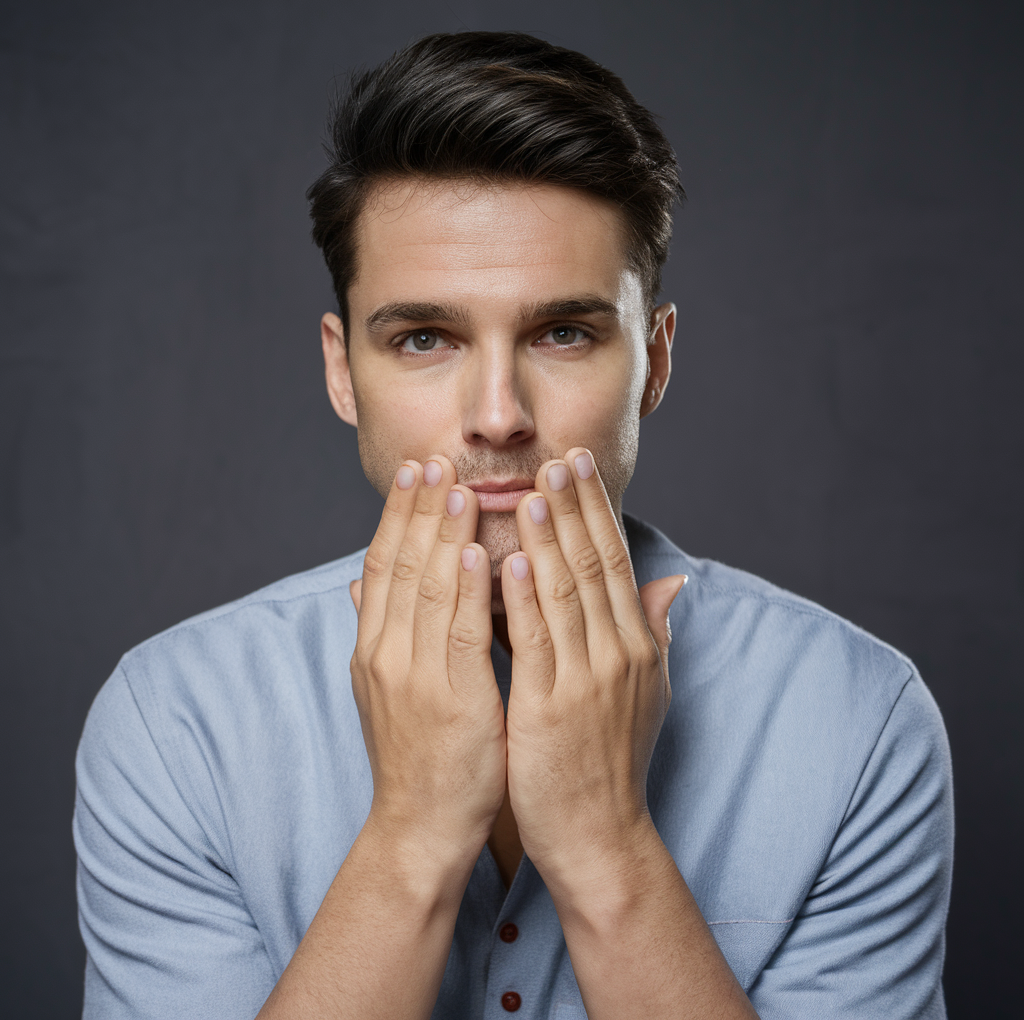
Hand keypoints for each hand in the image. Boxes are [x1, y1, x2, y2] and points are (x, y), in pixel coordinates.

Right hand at [350, 457, 506, 864]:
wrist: (419, 825)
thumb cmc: (416, 753)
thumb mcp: (384, 686)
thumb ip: (379, 629)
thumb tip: (361, 582)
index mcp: (373, 646)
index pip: (383, 564)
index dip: (398, 515)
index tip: (416, 472)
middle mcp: (385, 653)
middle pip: (400, 565)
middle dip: (418, 509)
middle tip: (434, 459)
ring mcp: (414, 676)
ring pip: (427, 589)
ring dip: (442, 534)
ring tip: (458, 487)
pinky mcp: (451, 699)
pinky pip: (459, 635)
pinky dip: (468, 591)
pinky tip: (478, 552)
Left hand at [500, 448, 685, 887]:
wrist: (598, 831)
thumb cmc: (611, 757)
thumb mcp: (647, 690)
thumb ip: (655, 631)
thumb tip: (674, 581)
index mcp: (636, 646)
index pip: (615, 560)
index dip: (597, 511)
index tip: (580, 467)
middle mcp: (619, 654)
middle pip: (594, 566)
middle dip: (576, 508)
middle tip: (558, 457)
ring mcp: (587, 680)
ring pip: (566, 595)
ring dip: (549, 540)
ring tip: (533, 493)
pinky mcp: (551, 707)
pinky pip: (536, 643)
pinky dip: (523, 599)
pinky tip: (509, 562)